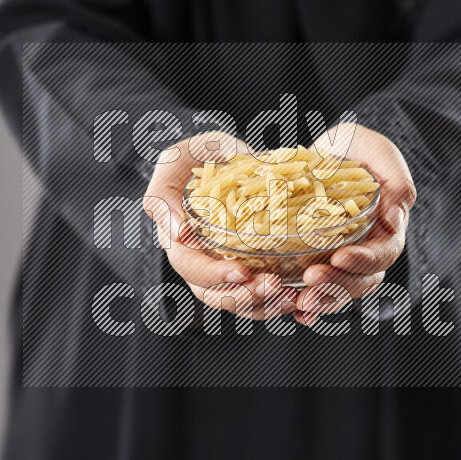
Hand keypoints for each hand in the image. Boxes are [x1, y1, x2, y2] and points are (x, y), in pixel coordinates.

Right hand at [143, 132, 296, 319]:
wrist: (229, 155)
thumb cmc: (199, 155)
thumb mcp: (176, 162)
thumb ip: (164, 194)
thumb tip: (177, 233)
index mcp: (178, 239)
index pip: (190, 267)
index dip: (214, 275)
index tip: (241, 271)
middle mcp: (199, 259)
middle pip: (213, 294)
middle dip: (243, 296)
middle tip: (273, 286)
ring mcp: (223, 266)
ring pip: (237, 302)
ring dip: (262, 304)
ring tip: (289, 296)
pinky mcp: (248, 267)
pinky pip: (258, 296)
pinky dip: (275, 301)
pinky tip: (296, 296)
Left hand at [293, 124, 416, 325]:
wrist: (319, 154)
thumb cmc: (351, 148)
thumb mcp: (373, 149)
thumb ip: (395, 178)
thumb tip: (396, 217)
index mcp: (386, 226)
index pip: (384, 253)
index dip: (364, 260)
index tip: (340, 257)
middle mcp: (368, 249)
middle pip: (362, 281)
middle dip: (338, 285)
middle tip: (310, 280)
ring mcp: (343, 260)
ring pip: (340, 292)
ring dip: (322, 300)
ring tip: (299, 301)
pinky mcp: (318, 264)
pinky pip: (317, 292)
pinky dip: (307, 305)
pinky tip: (294, 311)